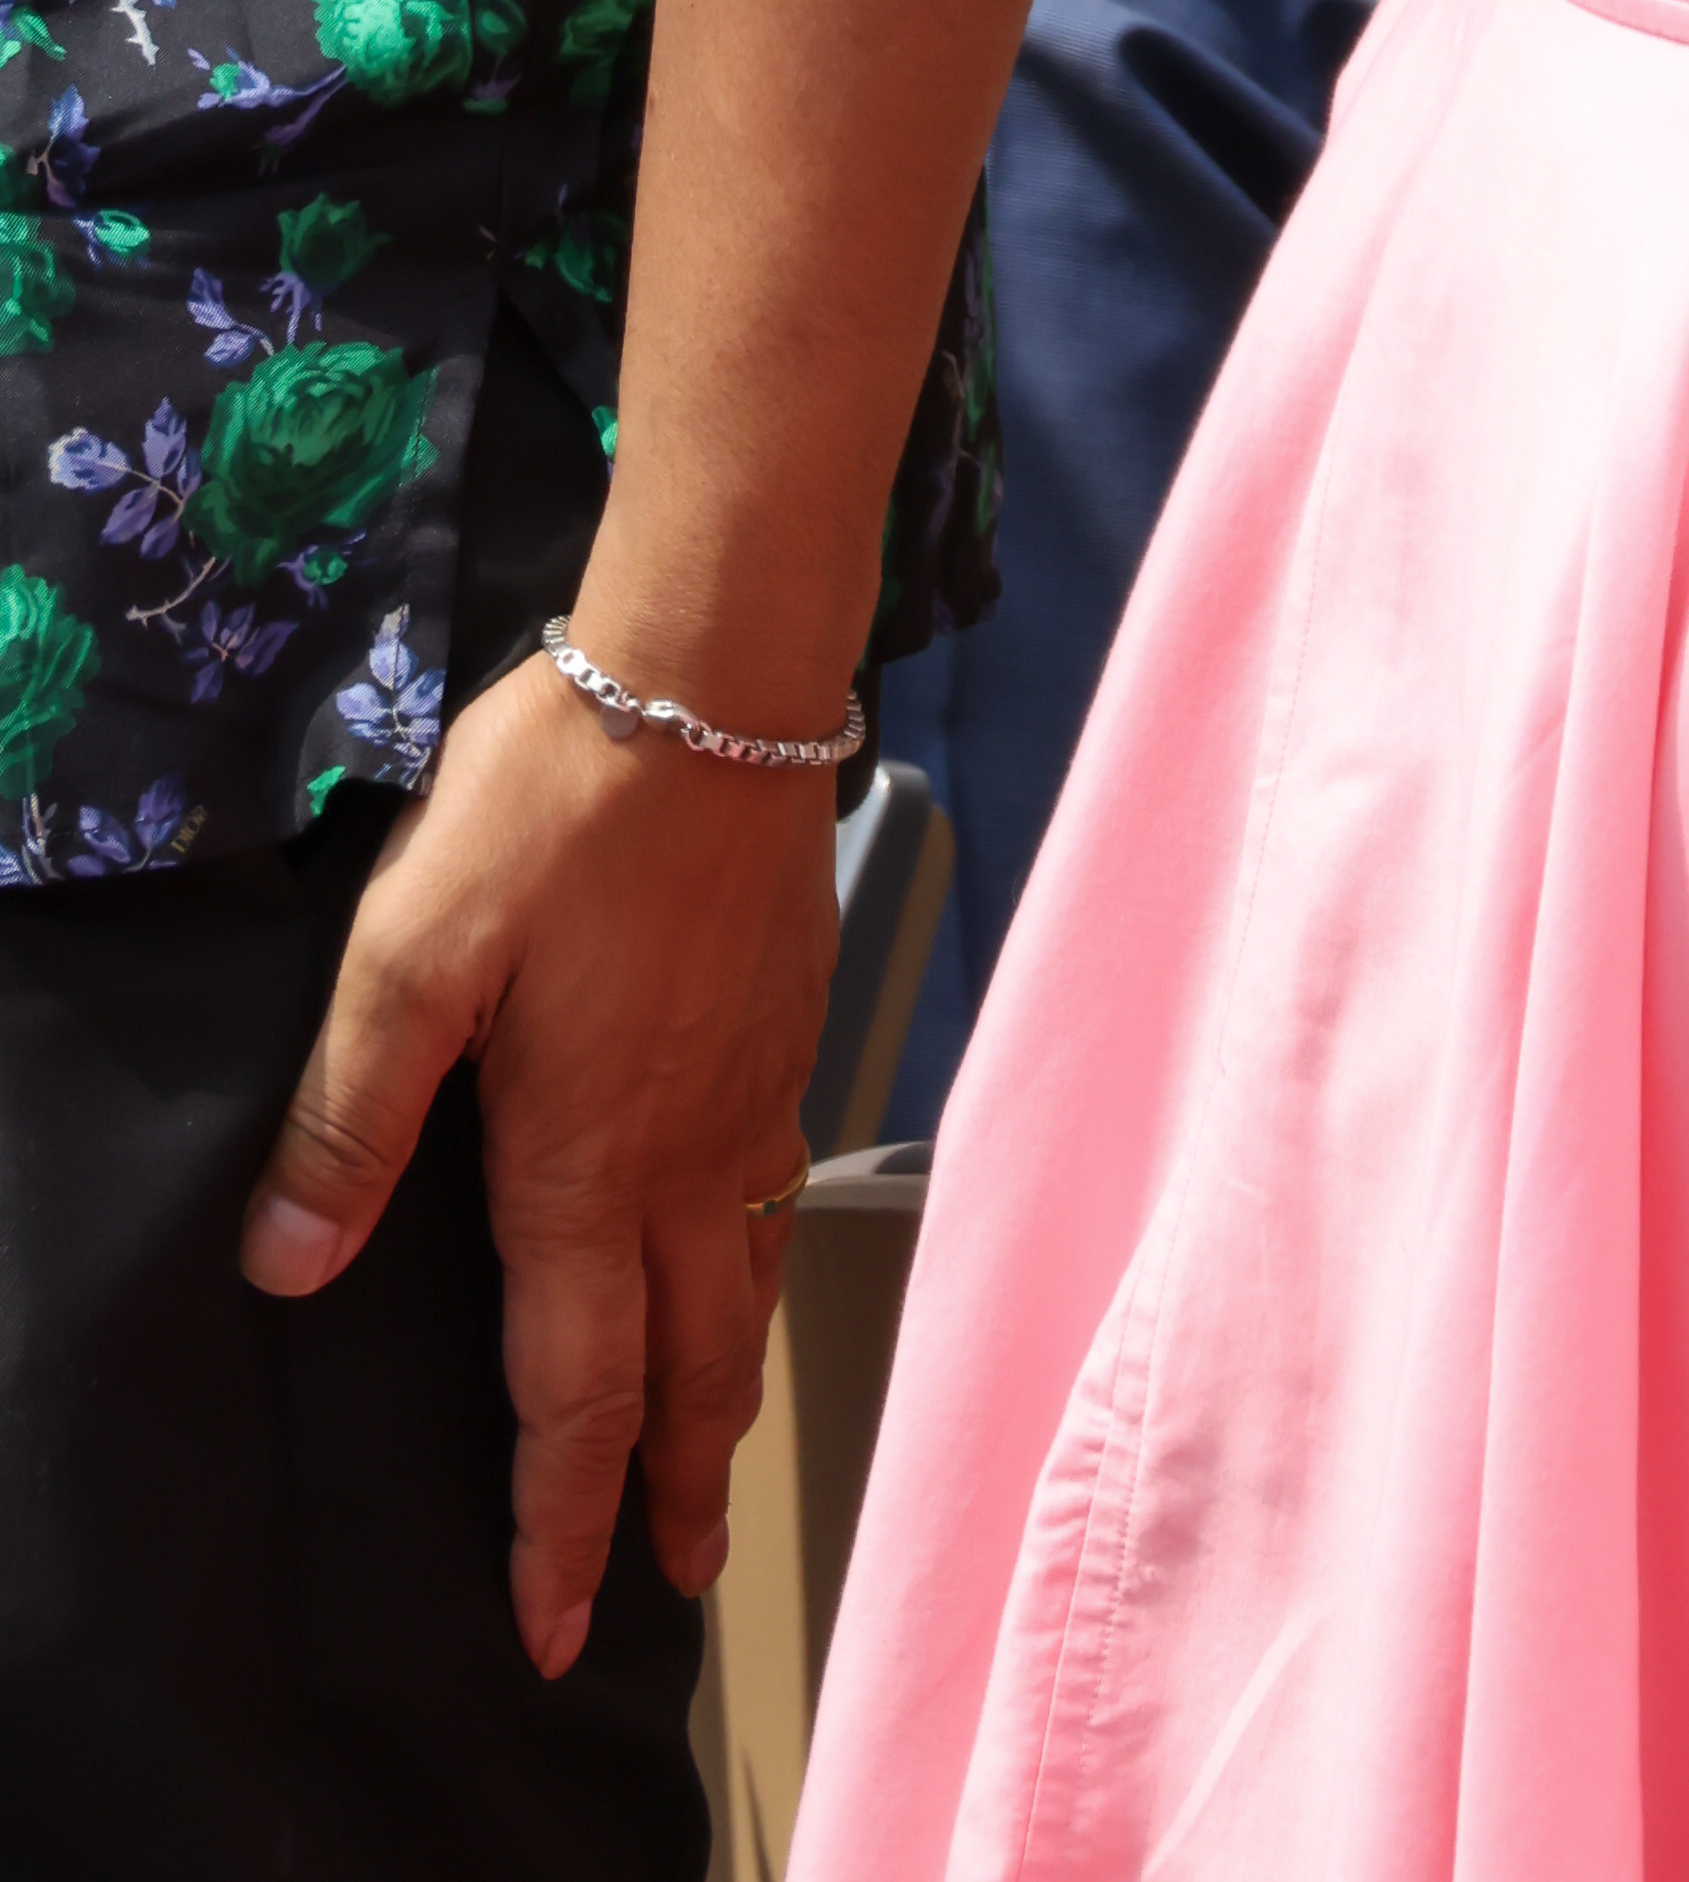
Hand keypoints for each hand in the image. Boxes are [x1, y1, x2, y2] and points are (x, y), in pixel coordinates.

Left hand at [242, 648, 838, 1670]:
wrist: (719, 675)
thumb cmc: (561, 798)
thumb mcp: (414, 947)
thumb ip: (354, 1110)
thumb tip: (294, 1262)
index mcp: (586, 1157)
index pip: (575, 1387)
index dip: (560, 1517)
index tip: (554, 1616)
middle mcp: (686, 1149)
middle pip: (688, 1363)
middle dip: (670, 1489)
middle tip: (673, 1582)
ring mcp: (754, 1083)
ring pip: (745, 1283)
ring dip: (725, 1391)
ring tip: (715, 1457)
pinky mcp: (791, 1018)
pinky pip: (775, 1187)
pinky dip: (761, 1266)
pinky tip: (751, 1249)